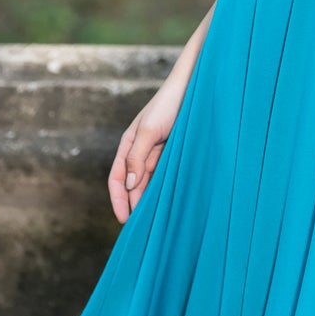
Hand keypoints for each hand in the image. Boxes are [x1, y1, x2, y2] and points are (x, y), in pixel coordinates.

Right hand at [109, 67, 187, 223]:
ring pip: (152, 182)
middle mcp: (142, 150)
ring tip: (158, 221)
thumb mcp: (149, 130)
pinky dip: (168, 189)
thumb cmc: (169, 103)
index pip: (118, 178)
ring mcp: (159, 152)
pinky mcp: (175, 153)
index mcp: (129, 144)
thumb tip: (130, 186)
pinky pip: (168, 175)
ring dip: (152, 199)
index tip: (124, 220)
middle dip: (136, 205)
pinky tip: (173, 203)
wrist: (196, 87)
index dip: (118, 200)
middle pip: (135, 184)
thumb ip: (137, 157)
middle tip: (143, 228)